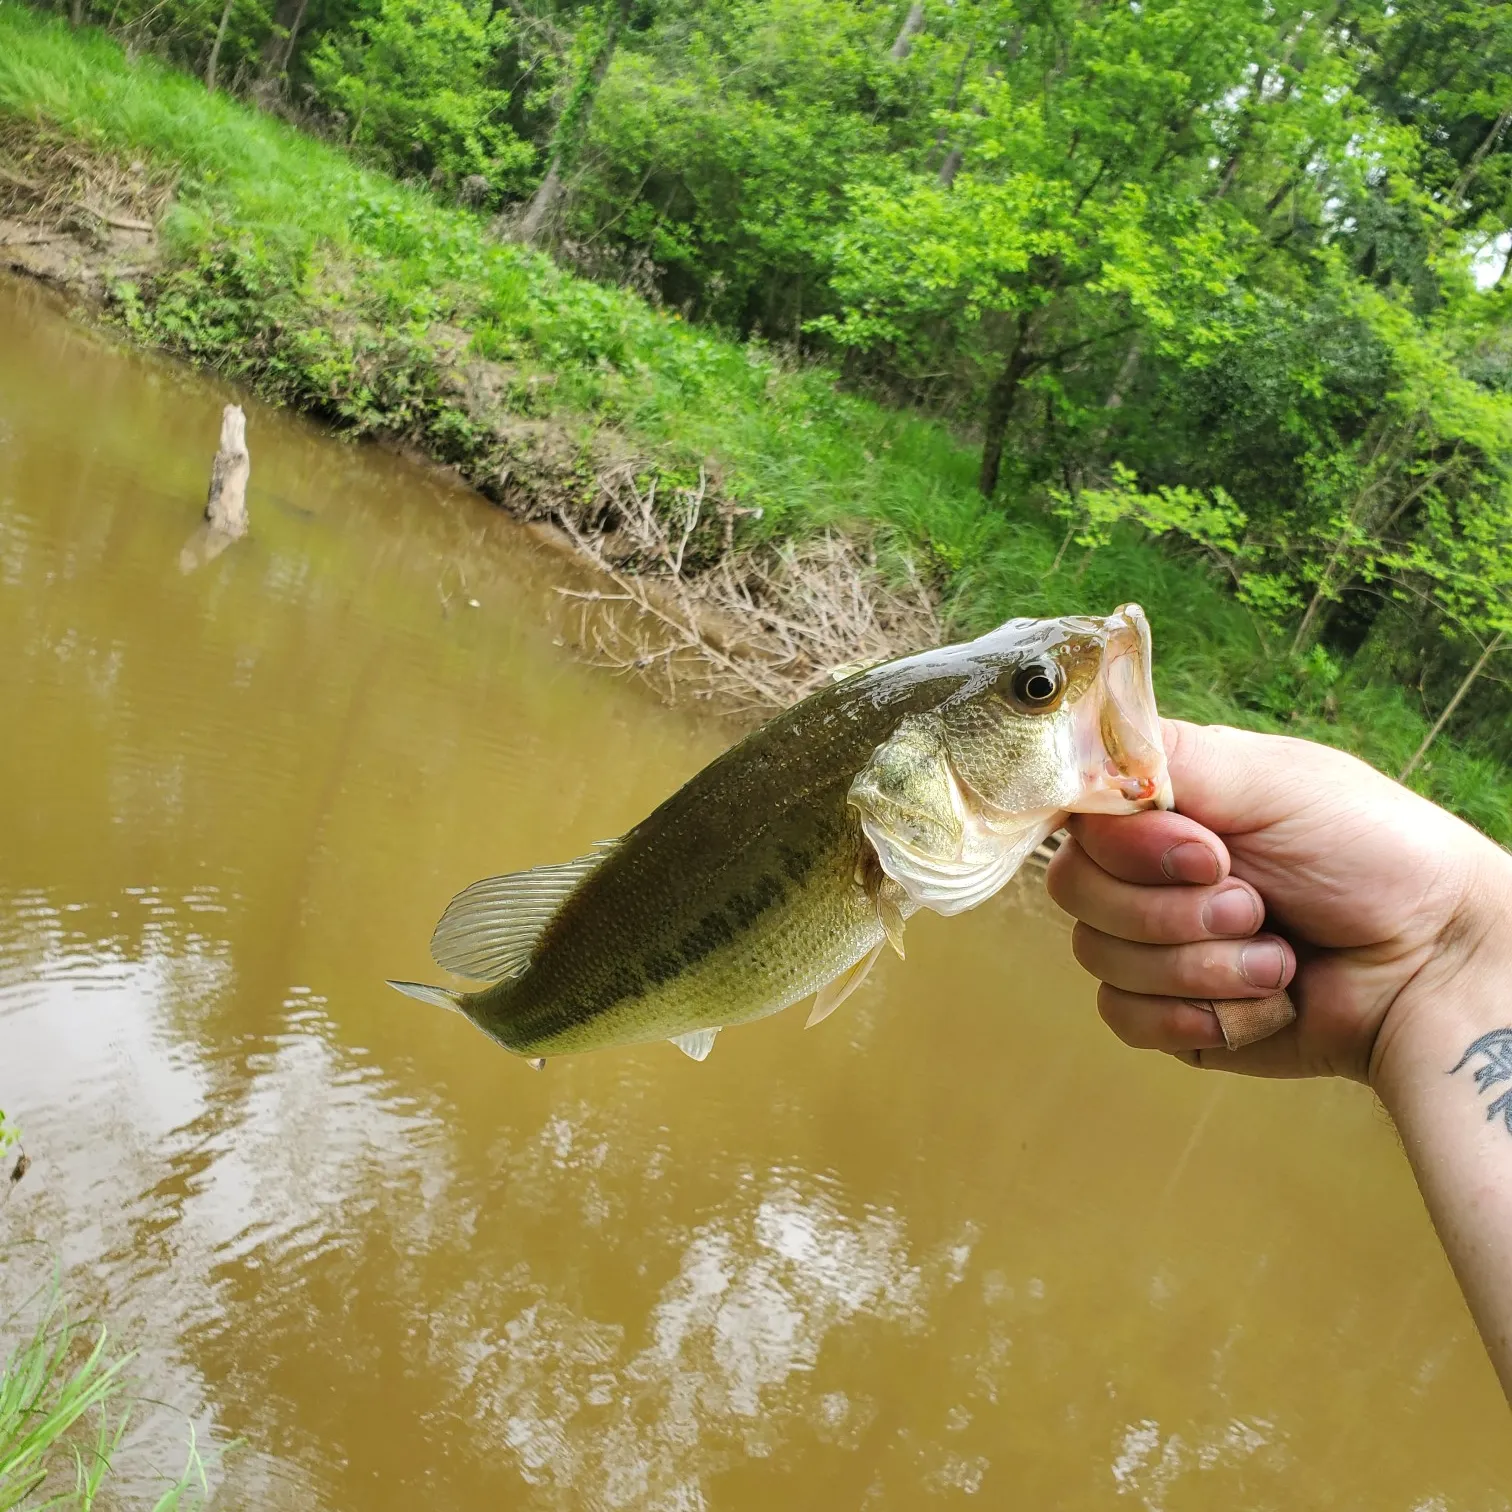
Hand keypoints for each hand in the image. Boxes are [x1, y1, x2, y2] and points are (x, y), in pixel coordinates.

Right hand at [1045, 719, 1511, 1082]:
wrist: (1434, 968)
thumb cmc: (1374, 856)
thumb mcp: (1273, 780)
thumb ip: (1168, 754)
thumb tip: (1076, 737)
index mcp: (1166, 805)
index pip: (1079, 815)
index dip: (1130, 845)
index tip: (1207, 853)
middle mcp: (1149, 870)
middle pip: (1077, 889)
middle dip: (1171, 911)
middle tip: (1256, 907)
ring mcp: (1154, 944)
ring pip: (1100, 957)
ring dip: (1201, 966)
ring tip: (1279, 959)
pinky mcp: (1170, 1013)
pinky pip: (1125, 1016)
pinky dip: (1195, 1015)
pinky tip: (1259, 1004)